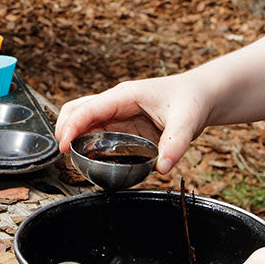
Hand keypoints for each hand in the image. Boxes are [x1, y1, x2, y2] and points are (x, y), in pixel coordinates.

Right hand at [55, 71, 211, 173]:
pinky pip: (98, 135)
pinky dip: (89, 146)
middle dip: (65, 130)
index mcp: (126, 96)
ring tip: (76, 162)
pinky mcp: (123, 127)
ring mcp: (118, 115)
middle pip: (76, 111)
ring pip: (84, 124)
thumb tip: (162, 167)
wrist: (200, 97)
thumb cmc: (191, 100)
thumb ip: (176, 143)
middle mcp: (117, 104)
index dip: (72, 126)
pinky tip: (93, 162)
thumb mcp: (187, 121)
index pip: (89, 108)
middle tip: (65, 155)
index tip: (64, 147)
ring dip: (76, 141)